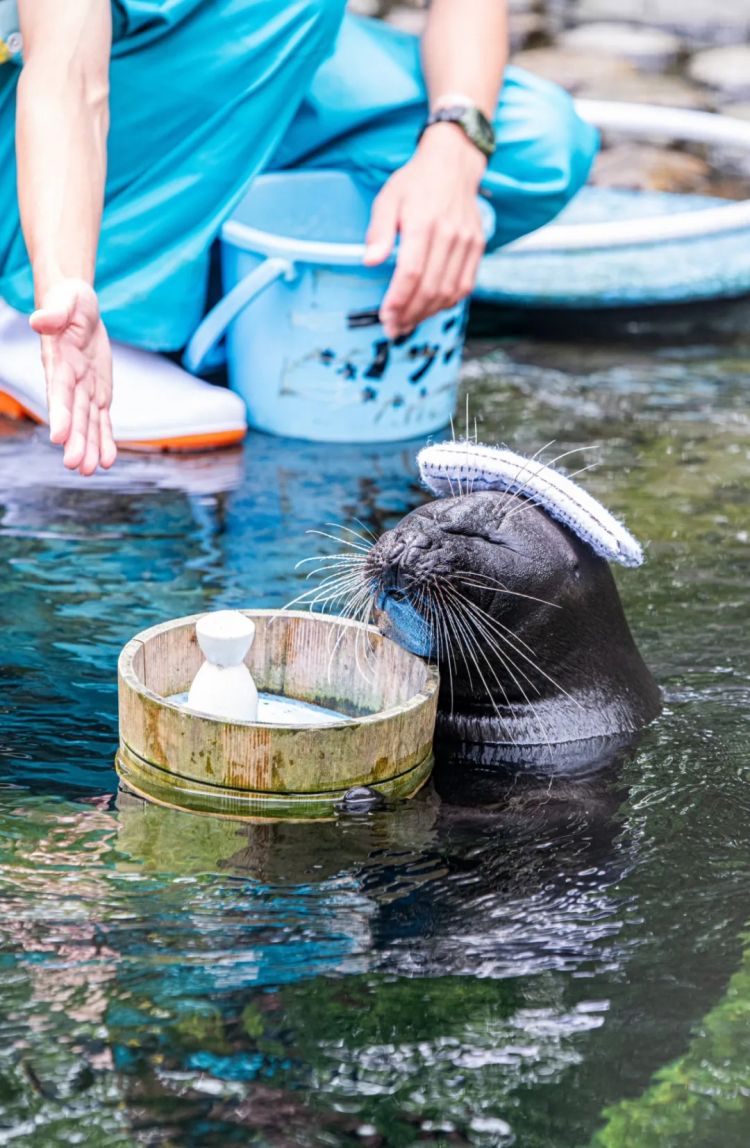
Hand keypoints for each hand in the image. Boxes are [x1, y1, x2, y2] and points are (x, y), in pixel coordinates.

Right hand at [29, 279, 116, 474]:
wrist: (78, 307)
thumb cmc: (70, 302)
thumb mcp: (67, 301)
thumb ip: (54, 314)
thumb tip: (39, 320)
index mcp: (59, 362)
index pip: (60, 392)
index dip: (61, 414)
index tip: (59, 437)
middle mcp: (69, 381)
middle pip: (74, 415)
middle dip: (76, 441)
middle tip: (77, 466)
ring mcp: (84, 390)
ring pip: (88, 423)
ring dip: (90, 447)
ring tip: (90, 471)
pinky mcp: (98, 393)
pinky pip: (103, 419)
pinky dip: (106, 439)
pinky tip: (108, 461)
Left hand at [364, 123, 487, 338]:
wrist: (452, 164)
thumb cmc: (415, 183)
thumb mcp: (387, 199)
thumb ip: (378, 232)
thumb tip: (369, 261)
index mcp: (423, 222)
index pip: (411, 272)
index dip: (398, 300)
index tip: (386, 315)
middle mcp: (449, 234)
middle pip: (430, 287)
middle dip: (410, 314)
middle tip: (393, 327)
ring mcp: (467, 242)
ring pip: (448, 291)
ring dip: (427, 313)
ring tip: (408, 323)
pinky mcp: (477, 247)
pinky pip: (465, 286)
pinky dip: (447, 303)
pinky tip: (429, 309)